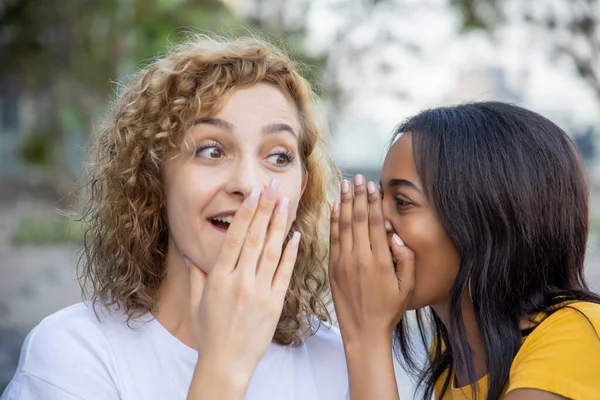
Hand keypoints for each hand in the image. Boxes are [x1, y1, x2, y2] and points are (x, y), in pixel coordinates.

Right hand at [187, 179, 300, 397]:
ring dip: (280, 224)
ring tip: (286, 202)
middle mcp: (240, 281)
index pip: (235, 237)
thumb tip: (192, 256)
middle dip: (265, 209)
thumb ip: (196, 276)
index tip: (253, 194)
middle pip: (255, 238)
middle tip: (272, 186)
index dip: (246, 213)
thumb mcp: (197, 303)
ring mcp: (260, 292)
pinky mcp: (275, 303)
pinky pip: (285, 273)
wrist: (226, 363)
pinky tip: (296, 235)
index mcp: (219, 278)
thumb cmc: (209, 333)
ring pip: (272, 251)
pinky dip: (291, 253)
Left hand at [329, 175, 414, 344]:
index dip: (373, 201)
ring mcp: (343, 262)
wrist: (364, 331)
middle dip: (358, 195)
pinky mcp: (332, 268)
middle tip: (358, 176)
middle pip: (358, 218)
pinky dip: (333, 221)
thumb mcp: (407, 286)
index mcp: (380, 261)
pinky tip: (335, 206)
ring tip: (345, 184)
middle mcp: (360, 258)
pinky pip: (332, 239)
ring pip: (343, 225)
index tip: (372, 185)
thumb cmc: (389, 309)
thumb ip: (405, 259)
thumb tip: (395, 235)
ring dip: (344, 202)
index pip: (375, 222)